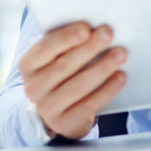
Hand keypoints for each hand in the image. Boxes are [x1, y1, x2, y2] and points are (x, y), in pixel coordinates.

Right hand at [19, 22, 127, 139]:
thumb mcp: (56, 57)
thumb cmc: (61, 73)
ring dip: (102, 68)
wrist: (56, 111)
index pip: (44, 48)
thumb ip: (69, 43)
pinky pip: (89, 105)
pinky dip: (107, 89)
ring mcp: (47, 107)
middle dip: (89, 48)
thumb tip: (95, 28)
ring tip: (120, 54)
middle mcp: (33, 87)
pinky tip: (120, 76)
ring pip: (78, 85)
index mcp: (29, 65)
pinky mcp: (65, 122)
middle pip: (65, 65)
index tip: (86, 28)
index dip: (65, 38)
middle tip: (108, 34)